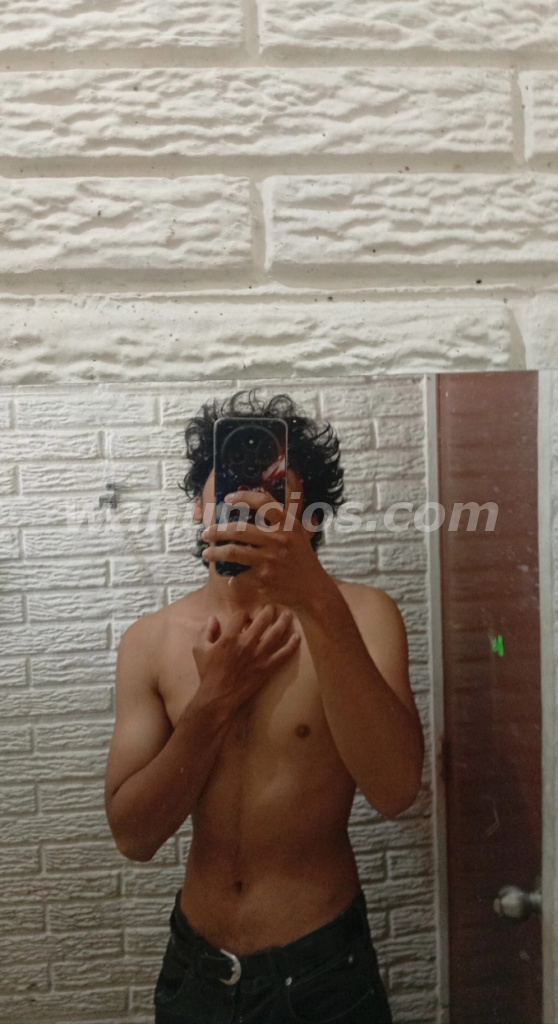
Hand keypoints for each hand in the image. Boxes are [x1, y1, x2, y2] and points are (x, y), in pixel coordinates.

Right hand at [192, 604, 300, 711]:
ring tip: (288, 615)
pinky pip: (283, 654)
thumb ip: (206, 631)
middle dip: (269, 611)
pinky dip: (292, 645)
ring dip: (284, 622)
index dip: (245, 614)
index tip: (247, 617)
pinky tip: (297, 637)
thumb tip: (213, 618)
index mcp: (229, 637)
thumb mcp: (200, 649)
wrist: (218, 696)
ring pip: (276, 633)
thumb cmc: (208, 673)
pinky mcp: (267, 667)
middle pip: (262, 620)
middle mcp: (246, 643)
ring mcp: (259, 656)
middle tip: (272, 608)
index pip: (241, 616)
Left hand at [200, 490, 329, 612]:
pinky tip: (231, 579)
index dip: (244, 497)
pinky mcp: (264, 580)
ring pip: (233, 552)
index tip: (228, 499)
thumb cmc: (302, 559)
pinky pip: (239, 577)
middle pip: (239, 530)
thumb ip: (282, 518)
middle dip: (217, 531)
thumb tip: (265, 495)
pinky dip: (232, 579)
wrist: (312, 590)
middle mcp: (279, 540)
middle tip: (205, 534)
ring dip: (215, 553)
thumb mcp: (299, 534)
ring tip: (206, 554)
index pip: (264, 503)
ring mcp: (270, 560)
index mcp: (288, 525)